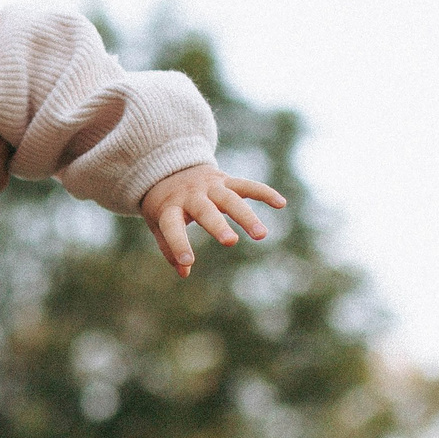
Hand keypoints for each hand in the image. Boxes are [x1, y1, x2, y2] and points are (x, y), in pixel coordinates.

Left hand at [138, 163, 286, 276]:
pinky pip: (247, 185)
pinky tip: (281, 203)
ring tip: (262, 235)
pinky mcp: (225, 180)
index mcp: (169, 207)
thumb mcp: (157, 223)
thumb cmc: (165, 203)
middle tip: (231, 242)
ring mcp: (210, 186)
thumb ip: (169, 246)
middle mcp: (191, 195)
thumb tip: (184, 272)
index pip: (172, 227)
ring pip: (231, 199)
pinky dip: (264, 193)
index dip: (178, 243)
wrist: (168, 165)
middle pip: (206, 210)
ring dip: (247, 216)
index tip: (188, 262)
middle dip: (218, 226)